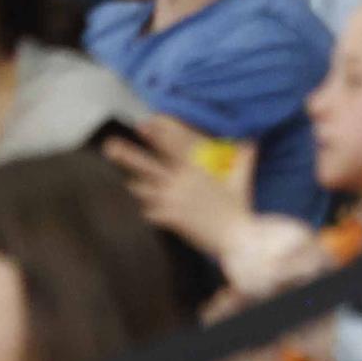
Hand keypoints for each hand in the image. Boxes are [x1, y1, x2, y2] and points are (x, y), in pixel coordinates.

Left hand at [105, 115, 255, 261]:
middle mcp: (181, 182)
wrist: (239, 238)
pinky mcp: (171, 219)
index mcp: (196, 171)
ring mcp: (173, 201)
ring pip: (143, 189)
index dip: (158, 133)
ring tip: (113, 180)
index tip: (143, 122)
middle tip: (109, 145)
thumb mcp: (241, 181)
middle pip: (148, 166)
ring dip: (131, 185)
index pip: (174, 146)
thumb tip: (252, 140)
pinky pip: (148, 213)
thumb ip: (244, 159)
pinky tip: (130, 211)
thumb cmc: (240, 210)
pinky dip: (140, 212)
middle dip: (127, 155)